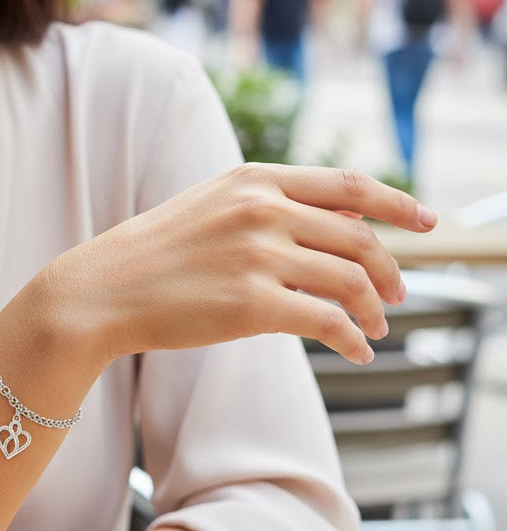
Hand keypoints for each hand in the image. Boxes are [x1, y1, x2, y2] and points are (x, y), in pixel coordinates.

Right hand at [54, 163, 434, 366]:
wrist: (104, 288)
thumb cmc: (157, 252)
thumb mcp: (213, 207)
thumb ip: (272, 207)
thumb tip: (342, 226)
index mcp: (254, 179)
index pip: (348, 186)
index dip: (398, 203)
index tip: (427, 221)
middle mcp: (261, 209)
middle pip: (359, 238)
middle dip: (389, 271)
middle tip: (396, 297)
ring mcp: (257, 255)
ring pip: (351, 281)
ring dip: (375, 309)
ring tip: (375, 328)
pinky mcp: (251, 304)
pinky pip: (328, 321)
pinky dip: (354, 339)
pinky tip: (357, 351)